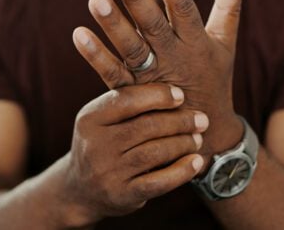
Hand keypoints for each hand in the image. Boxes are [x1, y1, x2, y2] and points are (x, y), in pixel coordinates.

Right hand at [57, 83, 207, 226]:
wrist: (81, 190)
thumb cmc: (103, 144)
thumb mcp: (102, 119)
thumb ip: (128, 102)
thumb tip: (174, 87)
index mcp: (90, 118)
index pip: (127, 100)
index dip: (158, 96)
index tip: (181, 95)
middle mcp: (95, 145)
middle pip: (146, 127)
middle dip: (179, 121)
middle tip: (201, 120)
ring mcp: (108, 172)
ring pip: (155, 152)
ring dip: (183, 143)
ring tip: (197, 138)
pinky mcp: (122, 195)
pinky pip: (158, 182)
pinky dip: (181, 171)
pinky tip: (196, 162)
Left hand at [72, 0, 250, 165]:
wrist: (206, 136)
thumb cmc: (215, 81)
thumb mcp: (225, 45)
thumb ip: (229, 8)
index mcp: (195, 43)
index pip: (184, 8)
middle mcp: (173, 58)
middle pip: (154, 27)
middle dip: (138, 2)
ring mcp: (151, 78)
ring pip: (131, 49)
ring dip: (113, 26)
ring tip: (95, 0)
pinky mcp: (133, 94)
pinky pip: (112, 75)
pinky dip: (95, 57)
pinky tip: (79, 35)